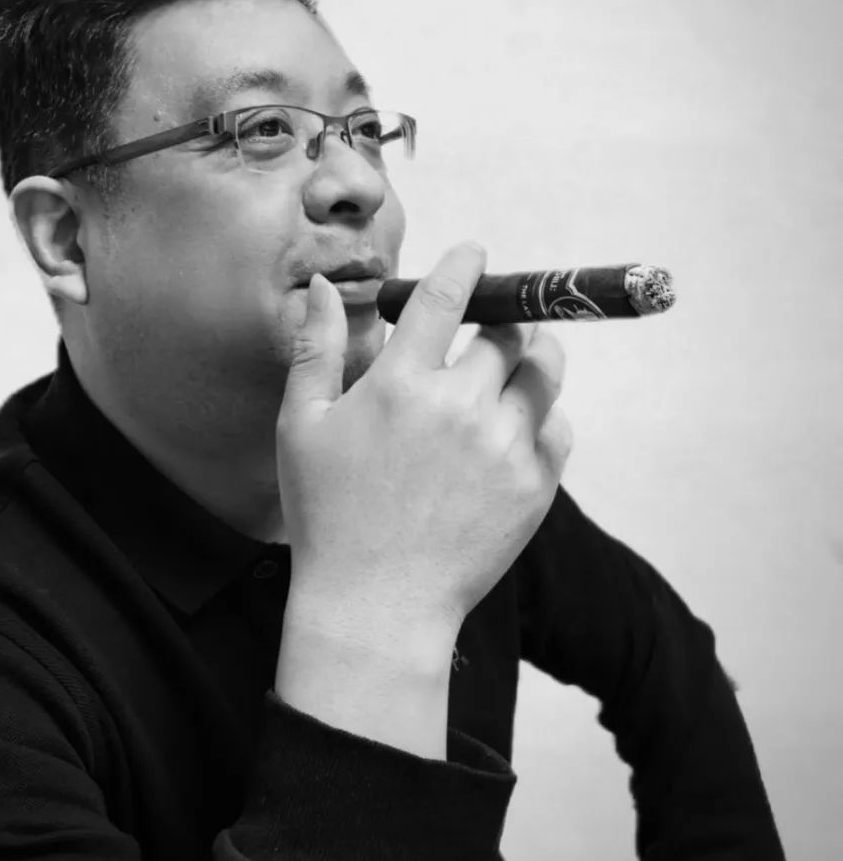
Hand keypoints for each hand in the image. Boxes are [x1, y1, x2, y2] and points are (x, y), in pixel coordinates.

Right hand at [276, 242, 571, 634]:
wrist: (375, 606)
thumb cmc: (327, 514)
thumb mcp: (301, 425)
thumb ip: (315, 348)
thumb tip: (322, 284)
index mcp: (400, 383)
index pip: (447, 296)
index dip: (466, 265)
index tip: (475, 253)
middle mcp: (460, 406)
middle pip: (505, 331)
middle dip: (498, 318)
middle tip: (488, 325)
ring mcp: (504, 447)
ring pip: (544, 370)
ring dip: (534, 353)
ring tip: (521, 356)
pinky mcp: (534, 486)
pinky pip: (559, 426)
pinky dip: (545, 412)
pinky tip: (519, 421)